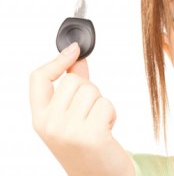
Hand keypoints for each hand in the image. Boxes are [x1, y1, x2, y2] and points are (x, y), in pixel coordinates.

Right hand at [29, 43, 134, 175]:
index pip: (38, 79)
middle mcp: (50, 124)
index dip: (57, 60)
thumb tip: (79, 61)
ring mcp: (68, 131)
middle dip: (89, 90)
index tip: (74, 50)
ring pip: (91, 90)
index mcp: (40, 119)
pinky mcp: (90, 135)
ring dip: (101, 104)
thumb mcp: (71, 118)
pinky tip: (106, 130)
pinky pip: (106, 104)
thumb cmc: (86, 147)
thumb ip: (73, 89)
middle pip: (73, 80)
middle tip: (91, 112)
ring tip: (98, 123)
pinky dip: (111, 114)